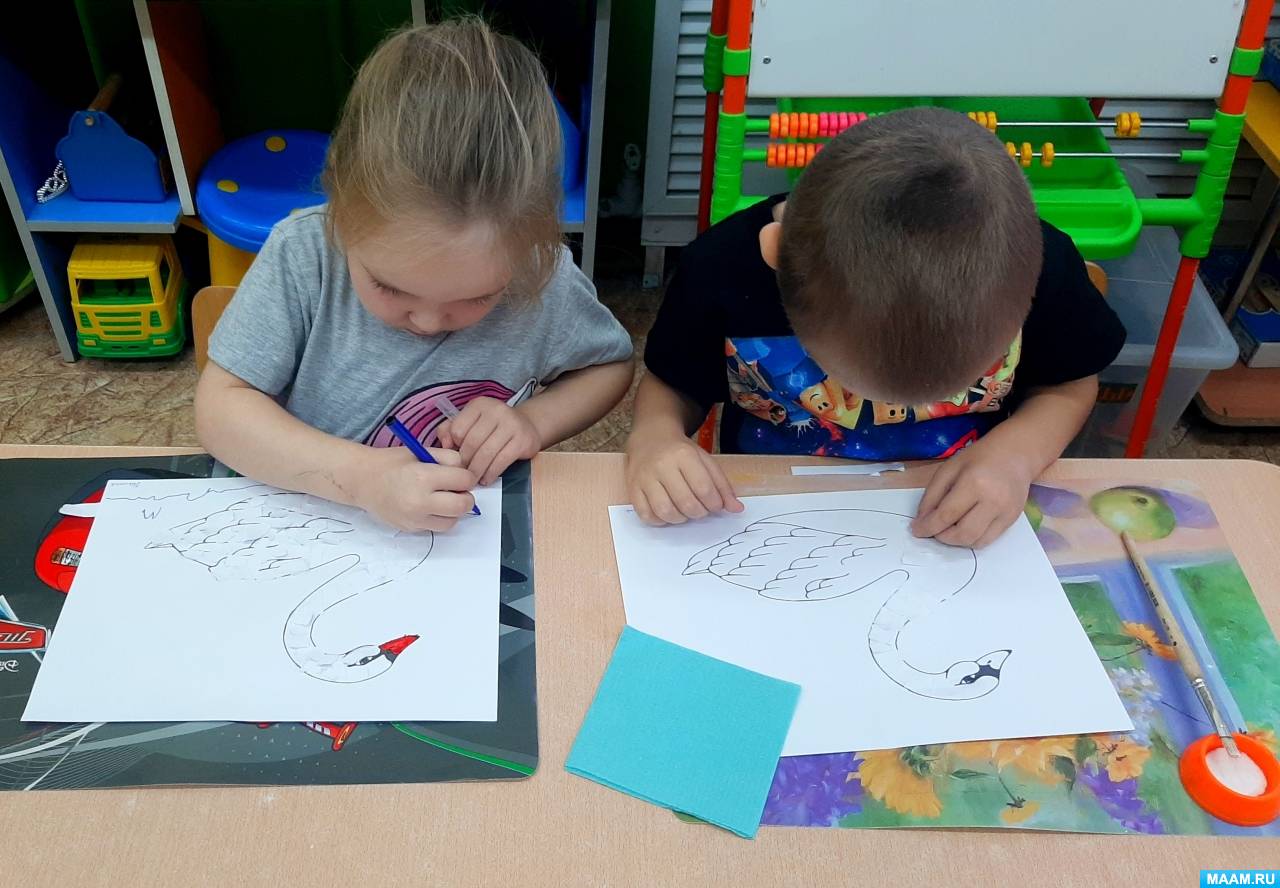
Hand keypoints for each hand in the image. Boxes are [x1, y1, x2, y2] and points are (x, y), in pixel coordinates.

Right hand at [352, 446, 477, 531]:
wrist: (363, 481)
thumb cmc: (392, 463)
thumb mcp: (421, 452)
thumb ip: (449, 459)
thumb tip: (468, 474)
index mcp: (423, 476)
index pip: (464, 480)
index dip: (466, 476)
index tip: (460, 475)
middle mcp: (420, 501)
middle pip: (463, 505)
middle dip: (465, 496)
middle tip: (457, 489)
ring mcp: (415, 519)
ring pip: (453, 521)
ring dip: (454, 510)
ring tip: (442, 498)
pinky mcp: (411, 529)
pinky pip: (437, 527)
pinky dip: (440, 517)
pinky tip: (430, 506)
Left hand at [437, 397, 541, 484]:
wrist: (527, 426)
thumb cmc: (493, 427)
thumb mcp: (471, 422)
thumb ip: (450, 430)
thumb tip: (445, 445)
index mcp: (479, 404)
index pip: (458, 428)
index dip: (454, 446)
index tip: (456, 457)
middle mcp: (496, 410)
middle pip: (472, 442)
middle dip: (465, 462)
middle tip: (463, 474)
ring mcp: (511, 424)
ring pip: (486, 453)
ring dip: (477, 470)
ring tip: (473, 479)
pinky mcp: (522, 440)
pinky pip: (501, 460)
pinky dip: (491, 473)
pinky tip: (487, 479)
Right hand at [625, 431, 742, 524]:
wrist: (650, 438)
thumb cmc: (681, 451)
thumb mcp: (705, 460)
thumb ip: (722, 485)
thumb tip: (737, 509)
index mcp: (684, 455)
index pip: (703, 488)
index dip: (715, 504)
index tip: (716, 506)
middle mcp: (662, 466)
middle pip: (685, 502)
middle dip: (699, 513)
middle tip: (701, 510)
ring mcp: (644, 478)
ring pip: (665, 511)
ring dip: (680, 519)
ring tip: (685, 513)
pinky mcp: (632, 489)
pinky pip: (646, 515)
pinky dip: (660, 521)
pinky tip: (668, 513)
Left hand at [912, 439, 1032, 547]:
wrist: (1014, 454)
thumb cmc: (978, 458)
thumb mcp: (948, 469)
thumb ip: (932, 495)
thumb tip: (922, 521)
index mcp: (974, 483)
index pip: (946, 515)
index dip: (928, 527)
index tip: (916, 530)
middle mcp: (993, 500)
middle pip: (962, 534)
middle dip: (942, 537)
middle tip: (934, 529)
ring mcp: (1006, 512)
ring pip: (976, 542)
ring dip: (957, 541)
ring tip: (949, 527)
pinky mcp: (1012, 520)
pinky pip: (988, 540)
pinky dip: (971, 539)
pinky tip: (964, 526)